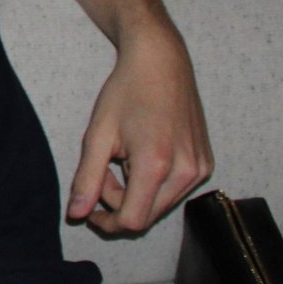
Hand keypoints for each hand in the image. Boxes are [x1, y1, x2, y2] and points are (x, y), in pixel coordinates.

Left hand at [68, 23, 212, 234]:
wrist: (161, 61)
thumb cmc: (126, 92)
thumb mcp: (98, 135)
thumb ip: (87, 178)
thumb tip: (77, 214)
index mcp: (156, 165)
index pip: (132, 221)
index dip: (107, 222)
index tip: (89, 208)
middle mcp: (186, 172)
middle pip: (147, 216)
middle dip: (119, 202)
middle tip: (106, 169)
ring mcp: (200, 168)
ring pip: (162, 205)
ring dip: (137, 193)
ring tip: (124, 158)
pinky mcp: (206, 163)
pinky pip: (176, 190)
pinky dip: (156, 183)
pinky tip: (145, 154)